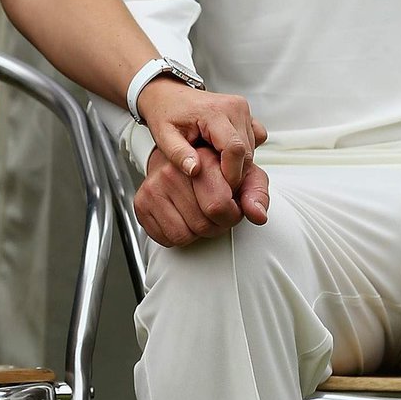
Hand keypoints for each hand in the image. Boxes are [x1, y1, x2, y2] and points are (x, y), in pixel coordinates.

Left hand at [134, 78, 266, 191]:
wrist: (169, 96)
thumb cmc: (165, 114)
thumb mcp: (163, 136)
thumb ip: (178, 154)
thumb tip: (194, 170)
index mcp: (214, 111)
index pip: (234, 149)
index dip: (230, 174)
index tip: (219, 189)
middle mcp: (234, 107)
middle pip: (246, 152)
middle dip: (234, 173)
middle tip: (215, 184)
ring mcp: (243, 110)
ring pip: (252, 149)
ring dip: (238, 164)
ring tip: (214, 167)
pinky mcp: (246, 114)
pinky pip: (256, 139)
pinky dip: (244, 153)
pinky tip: (224, 155)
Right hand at [134, 143, 268, 247]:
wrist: (184, 162)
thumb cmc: (216, 171)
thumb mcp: (245, 176)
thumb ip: (256, 194)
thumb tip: (258, 215)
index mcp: (201, 159)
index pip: (219, 206)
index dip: (232, 215)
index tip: (232, 207)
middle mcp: (172, 171)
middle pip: (203, 225)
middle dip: (217, 226)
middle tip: (217, 213)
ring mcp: (154, 187)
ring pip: (185, 235)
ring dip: (198, 232)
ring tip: (201, 214)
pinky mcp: (141, 204)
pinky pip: (167, 239)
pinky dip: (180, 235)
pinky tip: (185, 218)